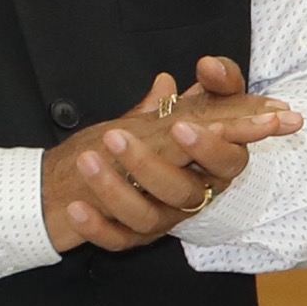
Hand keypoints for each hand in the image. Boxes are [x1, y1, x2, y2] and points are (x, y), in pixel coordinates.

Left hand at [40, 62, 294, 253]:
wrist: (118, 162)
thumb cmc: (169, 133)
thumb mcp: (193, 103)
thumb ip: (212, 83)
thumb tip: (210, 65)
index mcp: (215, 165)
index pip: (229, 162)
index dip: (211, 147)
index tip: (182, 126)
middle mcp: (193, 195)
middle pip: (185, 191)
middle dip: (150, 165)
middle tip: (116, 136)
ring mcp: (162, 219)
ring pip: (147, 216)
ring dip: (115, 189)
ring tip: (87, 159)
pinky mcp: (131, 236)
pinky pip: (117, 240)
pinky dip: (97, 227)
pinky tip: (77, 208)